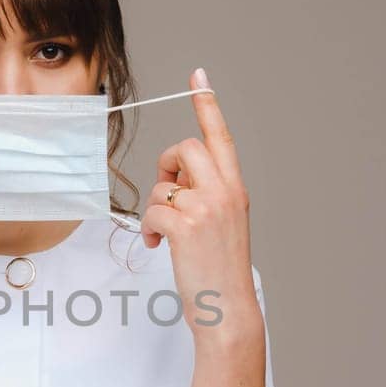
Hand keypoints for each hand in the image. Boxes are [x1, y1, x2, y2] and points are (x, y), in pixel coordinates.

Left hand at [140, 67, 262, 340]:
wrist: (228, 309)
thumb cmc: (220, 271)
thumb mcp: (224, 224)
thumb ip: (207, 196)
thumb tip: (174, 185)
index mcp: (236, 189)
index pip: (221, 137)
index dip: (208, 106)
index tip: (198, 77)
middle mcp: (226, 192)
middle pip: (186, 148)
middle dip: (167, 165)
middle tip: (167, 192)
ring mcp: (207, 208)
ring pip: (164, 184)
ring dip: (156, 208)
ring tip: (165, 234)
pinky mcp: (187, 226)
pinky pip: (153, 211)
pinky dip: (149, 230)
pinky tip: (160, 246)